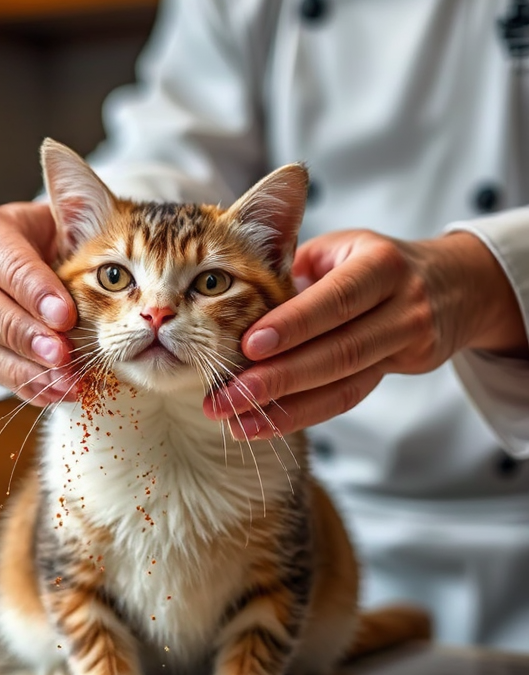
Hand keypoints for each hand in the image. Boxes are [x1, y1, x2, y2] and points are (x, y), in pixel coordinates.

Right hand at [0, 201, 77, 404]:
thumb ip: (74, 245)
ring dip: (21, 370)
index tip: (66, 316)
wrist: (21, 263)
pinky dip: (17, 386)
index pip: (2, 259)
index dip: (33, 289)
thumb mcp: (60, 230)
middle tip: (63, 356)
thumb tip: (100, 274)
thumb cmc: (45, 243)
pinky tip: (50, 392)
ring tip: (64, 383)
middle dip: (22, 335)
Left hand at [204, 228, 527, 439]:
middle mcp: (401, 304)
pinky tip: (263, 426)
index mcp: (379, 264)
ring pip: (342, 382)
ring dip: (282, 408)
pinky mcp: (399, 372)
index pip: (334, 300)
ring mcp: (405, 342)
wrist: (451, 286)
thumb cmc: (372, 262)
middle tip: (222, 399)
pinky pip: (347, 398)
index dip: (293, 325)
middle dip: (275, 379)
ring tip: (233, 421)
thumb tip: (233, 304)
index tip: (247, 346)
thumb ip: (294, 271)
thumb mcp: (341, 248)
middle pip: (337, 350)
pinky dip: (302, 415)